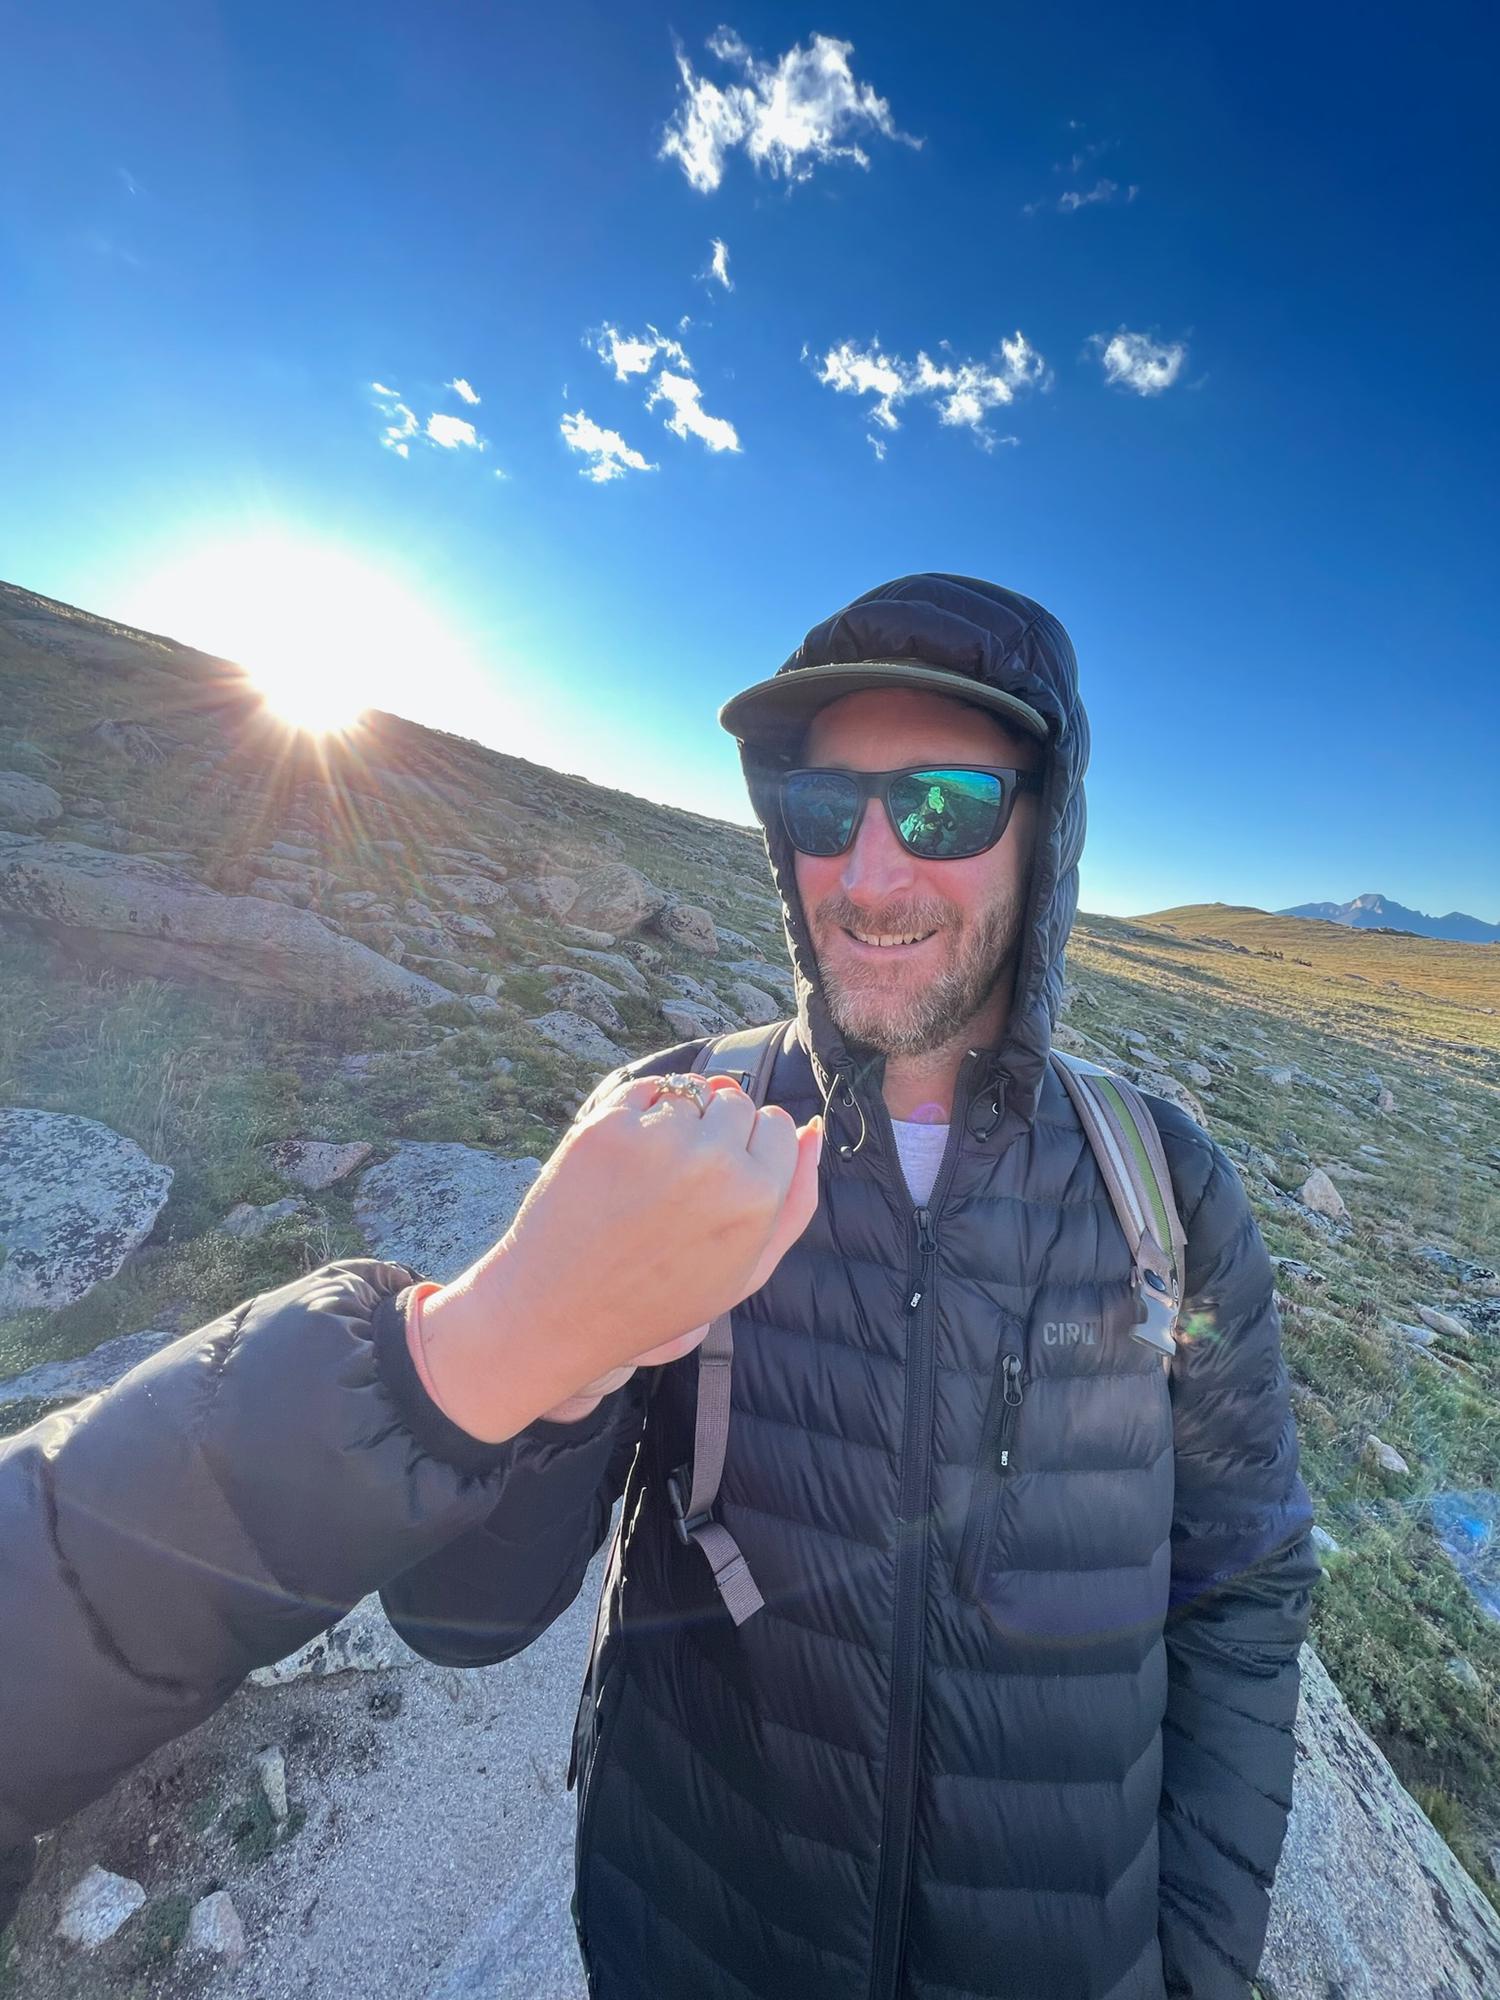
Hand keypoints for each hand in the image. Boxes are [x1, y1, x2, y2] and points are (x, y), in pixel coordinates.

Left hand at [416, 1072, 822, 1441]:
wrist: (560, 1310)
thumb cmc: (660, 1297)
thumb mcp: (747, 1271)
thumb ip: (796, 1202)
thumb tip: (812, 1129)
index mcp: (757, 1197)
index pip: (776, 1125)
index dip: (749, 1151)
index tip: (719, 1181)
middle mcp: (714, 1161)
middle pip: (736, 1102)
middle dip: (714, 1130)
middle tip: (679, 1184)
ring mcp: (657, 1139)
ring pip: (689, 1094)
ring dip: (673, 1121)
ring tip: (646, 1178)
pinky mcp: (606, 1126)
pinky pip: (642, 1091)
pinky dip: (634, 1115)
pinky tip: (620, 1163)